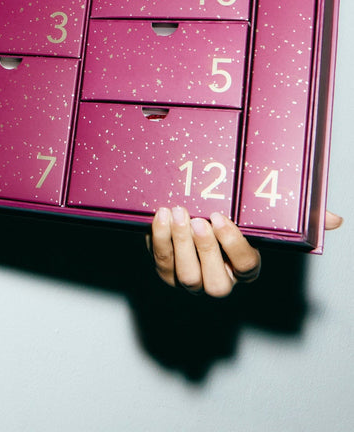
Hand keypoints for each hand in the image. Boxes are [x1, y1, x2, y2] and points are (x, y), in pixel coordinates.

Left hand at [148, 206, 342, 296]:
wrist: (187, 217)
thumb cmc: (227, 219)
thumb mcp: (259, 217)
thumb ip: (297, 219)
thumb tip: (336, 219)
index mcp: (244, 269)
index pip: (245, 268)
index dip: (232, 246)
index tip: (220, 218)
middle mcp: (219, 281)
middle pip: (214, 282)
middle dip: (205, 251)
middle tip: (196, 218)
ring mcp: (191, 281)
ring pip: (186, 276)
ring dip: (179, 243)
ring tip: (177, 212)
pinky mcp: (166, 272)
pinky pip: (161, 262)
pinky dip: (159, 239)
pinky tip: (160, 215)